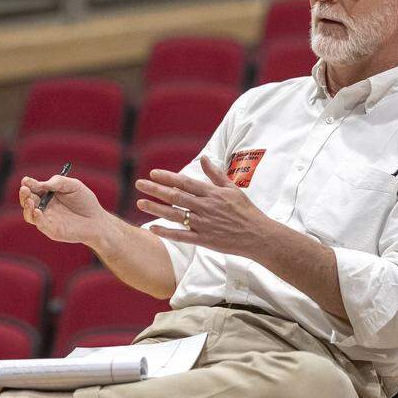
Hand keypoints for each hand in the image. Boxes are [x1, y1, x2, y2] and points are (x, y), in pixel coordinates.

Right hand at [19, 173, 109, 245]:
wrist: (97, 219)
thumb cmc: (85, 201)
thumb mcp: (74, 185)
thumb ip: (58, 182)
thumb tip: (41, 184)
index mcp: (47, 194)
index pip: (33, 188)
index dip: (28, 184)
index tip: (26, 180)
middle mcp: (44, 206)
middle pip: (27, 201)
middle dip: (24, 194)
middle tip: (24, 189)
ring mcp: (46, 219)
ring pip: (29, 214)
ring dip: (27, 207)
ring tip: (29, 200)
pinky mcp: (51, 230)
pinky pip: (40, 225)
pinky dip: (36, 218)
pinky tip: (37, 211)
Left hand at [135, 156, 272, 257]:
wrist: (258, 235)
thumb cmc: (246, 211)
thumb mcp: (232, 188)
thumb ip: (215, 174)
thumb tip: (204, 158)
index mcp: (212, 193)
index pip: (185, 182)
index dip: (167, 177)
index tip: (153, 174)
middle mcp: (205, 207)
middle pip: (175, 196)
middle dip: (155, 189)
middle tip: (139, 184)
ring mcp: (203, 224)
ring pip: (175, 215)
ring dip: (156, 208)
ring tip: (140, 203)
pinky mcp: (204, 240)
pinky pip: (181, 235)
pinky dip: (166, 232)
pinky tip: (152, 227)